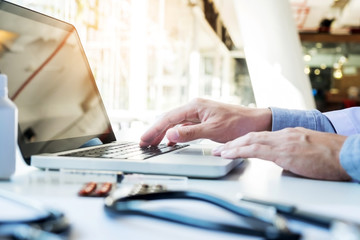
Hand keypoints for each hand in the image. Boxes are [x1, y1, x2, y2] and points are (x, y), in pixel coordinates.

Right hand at [140, 98, 271, 146]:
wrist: (255, 122)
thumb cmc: (237, 124)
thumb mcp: (213, 130)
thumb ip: (190, 132)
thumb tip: (170, 133)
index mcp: (195, 106)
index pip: (169, 118)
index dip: (155, 129)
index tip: (145, 139)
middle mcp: (195, 107)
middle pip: (169, 119)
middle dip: (156, 131)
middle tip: (144, 143)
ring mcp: (198, 113)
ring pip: (175, 123)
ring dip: (164, 133)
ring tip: (153, 143)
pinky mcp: (203, 119)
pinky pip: (184, 126)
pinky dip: (175, 134)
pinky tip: (171, 141)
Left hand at [212, 127, 350, 180]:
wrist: (345, 153)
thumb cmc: (330, 154)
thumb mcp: (306, 149)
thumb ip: (291, 151)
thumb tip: (283, 158)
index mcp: (286, 134)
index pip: (259, 136)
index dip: (243, 140)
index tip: (231, 145)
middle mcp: (281, 135)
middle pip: (251, 136)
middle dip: (232, 142)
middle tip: (218, 147)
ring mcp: (282, 142)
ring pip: (250, 141)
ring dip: (232, 146)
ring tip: (218, 151)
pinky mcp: (284, 152)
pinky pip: (256, 150)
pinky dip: (240, 151)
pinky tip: (230, 154)